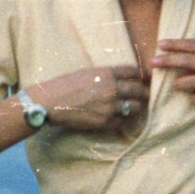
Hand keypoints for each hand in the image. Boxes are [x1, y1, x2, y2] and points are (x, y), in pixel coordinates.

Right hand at [27, 64, 148, 131]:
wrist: (48, 103)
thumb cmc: (64, 85)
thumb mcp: (88, 73)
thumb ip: (107, 75)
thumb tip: (123, 78)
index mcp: (107, 73)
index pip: (134, 72)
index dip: (141, 75)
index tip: (144, 79)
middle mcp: (112, 89)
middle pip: (140, 90)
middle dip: (144, 93)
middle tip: (146, 95)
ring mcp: (110, 107)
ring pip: (136, 107)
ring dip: (134, 107)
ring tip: (132, 107)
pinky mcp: (105, 122)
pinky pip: (123, 121)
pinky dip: (122, 119)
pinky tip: (117, 117)